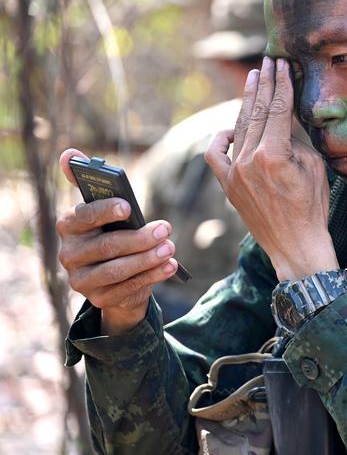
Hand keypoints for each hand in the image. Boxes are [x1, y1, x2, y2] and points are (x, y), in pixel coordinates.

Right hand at [57, 149, 177, 334]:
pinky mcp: (98, 299)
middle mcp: (68, 254)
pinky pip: (127, 288)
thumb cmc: (114, 231)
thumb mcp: (107, 210)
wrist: (115, 276)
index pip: (82, 217)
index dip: (104, 211)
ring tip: (170, 248)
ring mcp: (81, 280)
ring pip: (117, 270)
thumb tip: (68, 154)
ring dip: (147, 258)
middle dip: (139, 238)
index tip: (128, 207)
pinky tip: (170, 266)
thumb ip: (89, 182)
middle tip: (166, 228)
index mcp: (68, 226)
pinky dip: (152, 276)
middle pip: (105, 246)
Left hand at [205, 57, 337, 280]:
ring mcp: (234, 173)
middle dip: (262, 84)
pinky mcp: (227, 185)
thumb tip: (284, 121)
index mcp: (273, 154)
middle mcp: (248, 160)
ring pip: (238, 127)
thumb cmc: (313, 208)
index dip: (280, 83)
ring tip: (253, 80)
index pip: (277, 109)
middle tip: (266, 62)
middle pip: (255, 112)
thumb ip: (295, 140)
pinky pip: (215, 154)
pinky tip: (232, 127)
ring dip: (246, 102)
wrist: (296, 246)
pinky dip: (222, 137)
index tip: (281, 63)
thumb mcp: (314, 167)